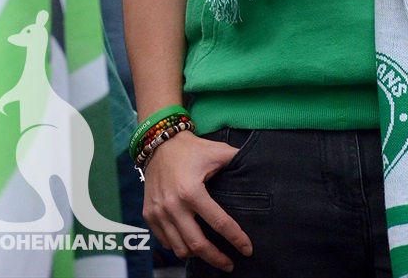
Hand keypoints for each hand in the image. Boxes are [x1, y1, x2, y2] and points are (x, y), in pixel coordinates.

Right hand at [142, 132, 252, 270]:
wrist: (159, 142)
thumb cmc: (191, 148)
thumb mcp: (217, 151)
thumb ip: (237, 160)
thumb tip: (258, 167)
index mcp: (192, 191)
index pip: (219, 222)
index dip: (236, 238)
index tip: (247, 249)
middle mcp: (173, 205)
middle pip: (197, 245)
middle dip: (216, 258)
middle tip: (230, 264)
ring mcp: (159, 212)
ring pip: (180, 248)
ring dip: (197, 255)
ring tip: (210, 253)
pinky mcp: (149, 215)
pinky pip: (165, 242)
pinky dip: (179, 246)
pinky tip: (190, 242)